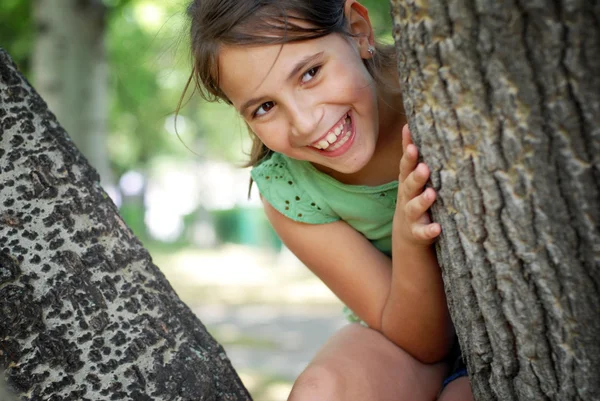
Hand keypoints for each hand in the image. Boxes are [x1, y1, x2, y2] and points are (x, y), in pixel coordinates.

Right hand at [395, 125, 440, 244]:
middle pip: (409, 185)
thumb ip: (414, 157)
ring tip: (431, 194)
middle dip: (416, 176)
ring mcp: (411, 215)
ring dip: (422, 201)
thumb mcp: (412, 179)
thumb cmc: (414, 199)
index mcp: (407, 182)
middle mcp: (407, 197)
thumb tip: (412, 124)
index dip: (408, 153)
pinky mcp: (418, 233)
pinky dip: (429, 230)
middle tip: (425, 167)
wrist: (408, 236)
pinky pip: (423, 232)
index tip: (412, 141)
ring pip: (414, 207)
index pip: (406, 165)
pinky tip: (437, 227)